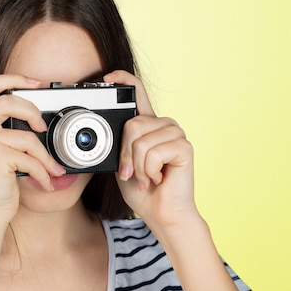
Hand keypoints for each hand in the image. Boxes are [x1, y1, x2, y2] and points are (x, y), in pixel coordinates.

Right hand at [0, 74, 64, 223]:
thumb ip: (4, 130)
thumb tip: (37, 116)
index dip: (15, 78)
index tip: (36, 82)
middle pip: (9, 100)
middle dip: (34, 112)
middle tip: (43, 128)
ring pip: (27, 136)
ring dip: (46, 156)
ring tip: (52, 169)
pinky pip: (31, 158)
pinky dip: (43, 173)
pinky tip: (45, 182)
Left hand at [104, 70, 197, 228]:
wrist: (161, 213)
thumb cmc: (143, 190)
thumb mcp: (123, 163)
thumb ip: (119, 144)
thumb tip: (106, 132)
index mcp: (148, 125)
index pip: (138, 93)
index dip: (123, 80)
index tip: (107, 77)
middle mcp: (163, 125)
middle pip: (133, 123)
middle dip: (127, 155)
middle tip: (133, 174)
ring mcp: (175, 134)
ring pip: (141, 139)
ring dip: (139, 166)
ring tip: (148, 177)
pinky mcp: (184, 146)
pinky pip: (154, 152)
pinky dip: (150, 170)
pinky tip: (160, 177)